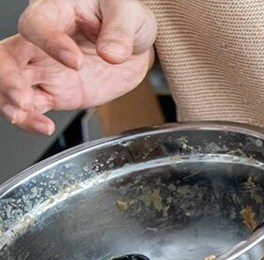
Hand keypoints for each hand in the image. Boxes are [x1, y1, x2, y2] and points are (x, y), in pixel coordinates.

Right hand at [1, 0, 155, 134]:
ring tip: (25, 114)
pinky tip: (42, 126)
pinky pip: (32, 107)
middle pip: (6, 57)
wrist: (135, 44)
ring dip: (10, 102)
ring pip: (11, 85)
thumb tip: (112, 53)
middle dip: (7, 78)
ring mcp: (45, 69)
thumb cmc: (123, 18)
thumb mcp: (128, 14)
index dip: (49, 42)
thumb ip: (120, 32)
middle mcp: (40, 42)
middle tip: (23, 98)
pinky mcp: (55, 92)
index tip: (75, 60)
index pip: (35, 25)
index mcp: (54, 13)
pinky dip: (30, 119)